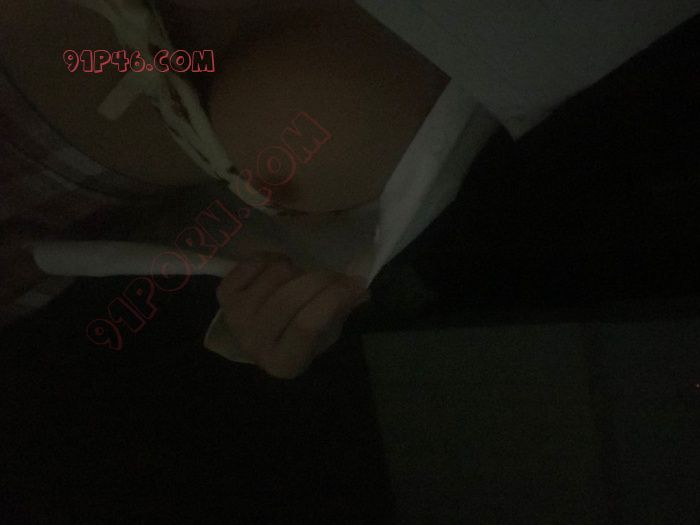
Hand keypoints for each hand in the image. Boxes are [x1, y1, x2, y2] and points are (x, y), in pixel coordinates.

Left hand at [216, 253, 369, 378]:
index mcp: (283, 362)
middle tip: (337, 275)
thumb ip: (341, 311)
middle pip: (290, 298)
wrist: (262, 337)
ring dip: (298, 269)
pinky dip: (273, 258)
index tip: (356, 283)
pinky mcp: (225, 295)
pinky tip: (281, 269)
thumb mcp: (326, 334)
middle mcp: (254, 343)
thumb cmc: (299, 337)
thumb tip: (359, 287)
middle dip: (321, 279)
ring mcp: (235, 317)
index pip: (307, 325)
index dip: (334, 298)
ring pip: (276, 274)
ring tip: (304, 277)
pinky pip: (255, 262)